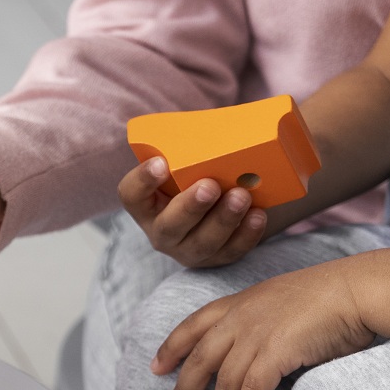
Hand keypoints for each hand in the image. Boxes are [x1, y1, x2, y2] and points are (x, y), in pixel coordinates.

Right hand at [119, 157, 266, 266]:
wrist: (225, 200)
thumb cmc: (202, 174)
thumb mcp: (189, 164)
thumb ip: (192, 151)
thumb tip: (221, 130)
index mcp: (146, 204)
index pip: (131, 195)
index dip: (142, 181)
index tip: (161, 163)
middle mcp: (161, 231)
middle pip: (168, 226)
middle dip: (190, 207)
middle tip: (210, 185)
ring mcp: (188, 249)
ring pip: (202, 243)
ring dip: (223, 220)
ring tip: (241, 195)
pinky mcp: (215, 259)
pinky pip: (230, 252)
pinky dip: (246, 235)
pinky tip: (257, 215)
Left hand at [153, 258, 374, 389]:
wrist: (360, 288)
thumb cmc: (331, 297)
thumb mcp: (281, 302)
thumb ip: (260, 323)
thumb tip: (253, 354)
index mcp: (240, 302)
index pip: (193, 325)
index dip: (172, 347)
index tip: (156, 367)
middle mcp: (241, 316)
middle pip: (199, 358)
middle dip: (184, 388)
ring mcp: (256, 333)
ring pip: (225, 380)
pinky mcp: (275, 350)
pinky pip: (251, 389)